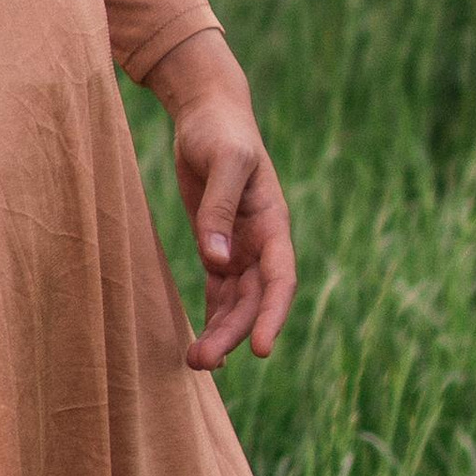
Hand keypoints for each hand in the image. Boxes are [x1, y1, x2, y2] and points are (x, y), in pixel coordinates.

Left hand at [144, 31, 297, 369]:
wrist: (208, 114)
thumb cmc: (220, 132)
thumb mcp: (223, 162)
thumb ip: (219, 210)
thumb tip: (216, 261)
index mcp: (273, 223)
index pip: (280, 278)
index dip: (273, 315)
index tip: (262, 350)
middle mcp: (260, 242)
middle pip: (254, 300)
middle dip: (234, 333)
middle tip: (203, 361)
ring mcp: (240, 247)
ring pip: (236, 302)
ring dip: (221, 332)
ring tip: (195, 361)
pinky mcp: (217, 246)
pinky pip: (219, 291)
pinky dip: (213, 316)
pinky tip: (199, 343)